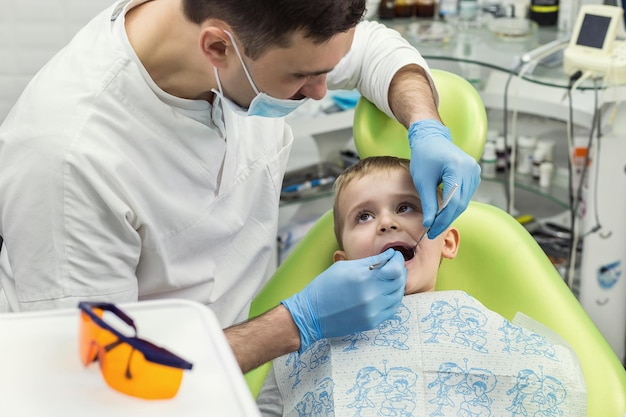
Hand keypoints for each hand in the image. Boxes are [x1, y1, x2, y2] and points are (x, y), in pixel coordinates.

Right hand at [281, 249, 405, 351]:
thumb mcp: (344, 267)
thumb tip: (389, 256)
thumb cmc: (324, 287)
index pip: (395, 267)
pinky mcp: (372, 322)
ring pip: (398, 295)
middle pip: (399, 281)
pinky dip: (392, 299)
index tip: (394, 255)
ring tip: (388, 279)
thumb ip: (369, 262)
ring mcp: (373, 311)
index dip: (398, 259)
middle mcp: (371, 295)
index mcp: (363, 278)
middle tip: (393, 265)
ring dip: (396, 285)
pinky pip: (392, 308)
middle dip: (399, 270)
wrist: (311, 315)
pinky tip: (385, 293)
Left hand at [408, 119, 480, 237]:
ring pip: (464, 201)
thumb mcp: (422, 181)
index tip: (432, 231)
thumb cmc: (424, 156)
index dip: (443, 219)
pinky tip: (443, 212)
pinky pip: (466, 195)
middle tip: (433, 232)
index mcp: (457, 167)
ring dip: (451, 213)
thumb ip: (428, 203)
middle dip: (446, 219)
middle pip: (460, 203)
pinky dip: (455, 205)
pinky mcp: (474, 174)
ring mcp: (474, 171)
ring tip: (436, 224)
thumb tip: (429, 224)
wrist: (431, 138)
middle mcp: (470, 169)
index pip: (453, 201)